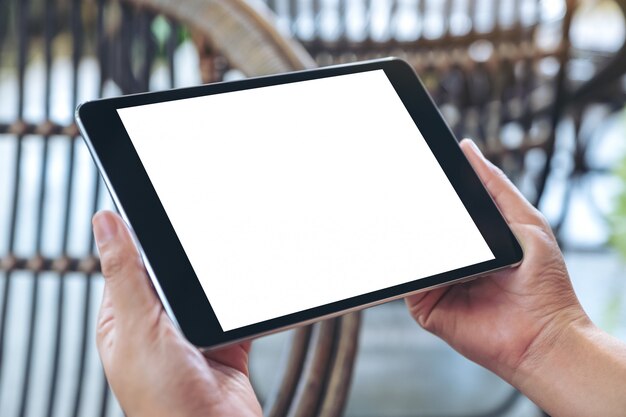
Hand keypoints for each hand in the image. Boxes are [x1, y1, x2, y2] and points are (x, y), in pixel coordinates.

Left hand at [93, 211, 261, 416]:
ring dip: (219, 282)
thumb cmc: (165, 402)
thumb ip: (127, 275)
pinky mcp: (227, 344)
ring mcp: (193, 335)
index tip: (161, 205)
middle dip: (190, 259)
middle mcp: (158, 326)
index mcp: (125, 320)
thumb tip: (105, 222)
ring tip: (229, 269)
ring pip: (208, 290)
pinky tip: (248, 295)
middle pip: (174, 274)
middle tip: (205, 237)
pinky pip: (237, 311)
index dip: (143, 235)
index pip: (130, 263)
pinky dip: (245, 303)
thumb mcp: (139, 329)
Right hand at [406, 139, 588, 382]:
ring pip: (409, 254)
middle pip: (420, 232)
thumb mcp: (524, 220)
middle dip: (406, 212)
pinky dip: (404, 266)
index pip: (439, 212)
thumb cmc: (543, 281)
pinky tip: (409, 250)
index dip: (425, 192)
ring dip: (402, 238)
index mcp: (469, 242)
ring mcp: (434, 283)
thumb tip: (467, 149)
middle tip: (390, 187)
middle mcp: (448, 262)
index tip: (411, 167)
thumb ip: (495, 186)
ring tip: (395, 215)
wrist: (543, 334)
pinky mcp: (424, 306)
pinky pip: (406, 281)